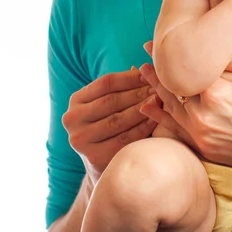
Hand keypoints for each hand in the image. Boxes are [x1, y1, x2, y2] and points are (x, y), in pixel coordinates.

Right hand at [62, 68, 157, 186]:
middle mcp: (72, 119)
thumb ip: (122, 89)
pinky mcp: (94, 157)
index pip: (106, 83)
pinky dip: (142, 128)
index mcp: (75, 101)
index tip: (150, 73)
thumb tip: (142, 67)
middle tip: (158, 87)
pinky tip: (154, 120)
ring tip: (159, 100)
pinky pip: (124, 139)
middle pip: (111, 101)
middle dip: (138, 93)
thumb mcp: (109, 105)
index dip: (130, 77)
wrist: (104, 164)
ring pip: (118, 120)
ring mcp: (81, 139)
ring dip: (142, 109)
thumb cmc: (111, 126)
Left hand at [139, 10, 231, 176]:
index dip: (171, 54)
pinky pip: (177, 130)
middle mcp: (204, 117)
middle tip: (146, 50)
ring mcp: (203, 136)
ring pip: (171, 108)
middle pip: (173, 87)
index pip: (186, 69)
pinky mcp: (205, 149)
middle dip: (159, 69)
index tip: (158, 41)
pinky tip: (149, 107)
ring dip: (157, 89)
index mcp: (219, 95)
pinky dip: (162, 116)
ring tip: (144, 73)